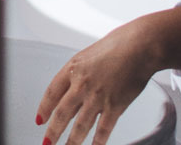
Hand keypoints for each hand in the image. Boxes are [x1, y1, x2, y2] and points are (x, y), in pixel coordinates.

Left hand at [34, 19, 158, 143]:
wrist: (140, 46)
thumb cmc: (117, 46)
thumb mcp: (88, 55)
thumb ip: (79, 74)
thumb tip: (72, 92)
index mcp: (73, 68)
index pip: (51, 93)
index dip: (44, 109)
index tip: (40, 120)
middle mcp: (82, 84)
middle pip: (62, 113)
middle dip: (52, 131)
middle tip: (47, 142)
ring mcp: (98, 96)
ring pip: (80, 126)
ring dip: (72, 142)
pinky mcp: (115, 106)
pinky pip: (103, 129)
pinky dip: (98, 142)